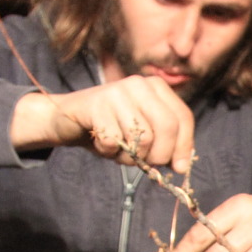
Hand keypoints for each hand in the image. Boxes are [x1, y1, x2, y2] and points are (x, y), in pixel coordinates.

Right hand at [12, 76, 195, 174]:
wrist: (68, 119)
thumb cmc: (112, 128)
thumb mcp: (145, 134)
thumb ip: (166, 145)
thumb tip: (181, 166)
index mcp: (156, 87)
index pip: (183, 118)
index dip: (183, 146)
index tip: (178, 167)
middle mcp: (139, 84)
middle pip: (167, 126)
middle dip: (160, 155)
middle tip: (145, 164)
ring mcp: (116, 91)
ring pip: (142, 138)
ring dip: (130, 157)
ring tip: (118, 150)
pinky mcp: (95, 104)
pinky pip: (115, 142)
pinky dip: (109, 152)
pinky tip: (101, 143)